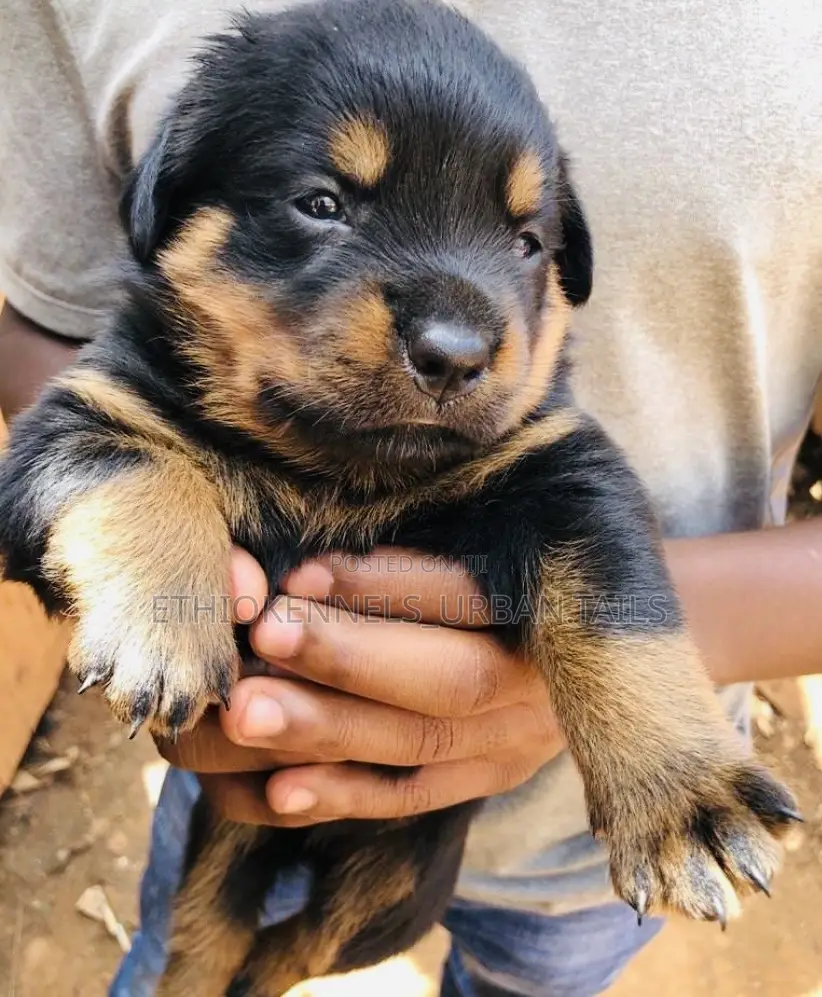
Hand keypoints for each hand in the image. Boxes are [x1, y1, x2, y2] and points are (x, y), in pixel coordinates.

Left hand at [159, 547, 563, 825]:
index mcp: (553, 602)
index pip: (471, 594)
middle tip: (264, 638)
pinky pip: (413, 797)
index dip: (384, 585)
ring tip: (246, 712)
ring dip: (330, 729)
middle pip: (453, 679)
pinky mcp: (490, 776)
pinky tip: (277, 788)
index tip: (298, 575)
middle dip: (349, 659)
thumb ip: (415, 544)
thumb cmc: (502, 561)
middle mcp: (544, 679)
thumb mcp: (480, 538)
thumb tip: (307, 559)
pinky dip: (344, 793)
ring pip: (422, 742)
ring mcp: (518, 739)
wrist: (577, 641)